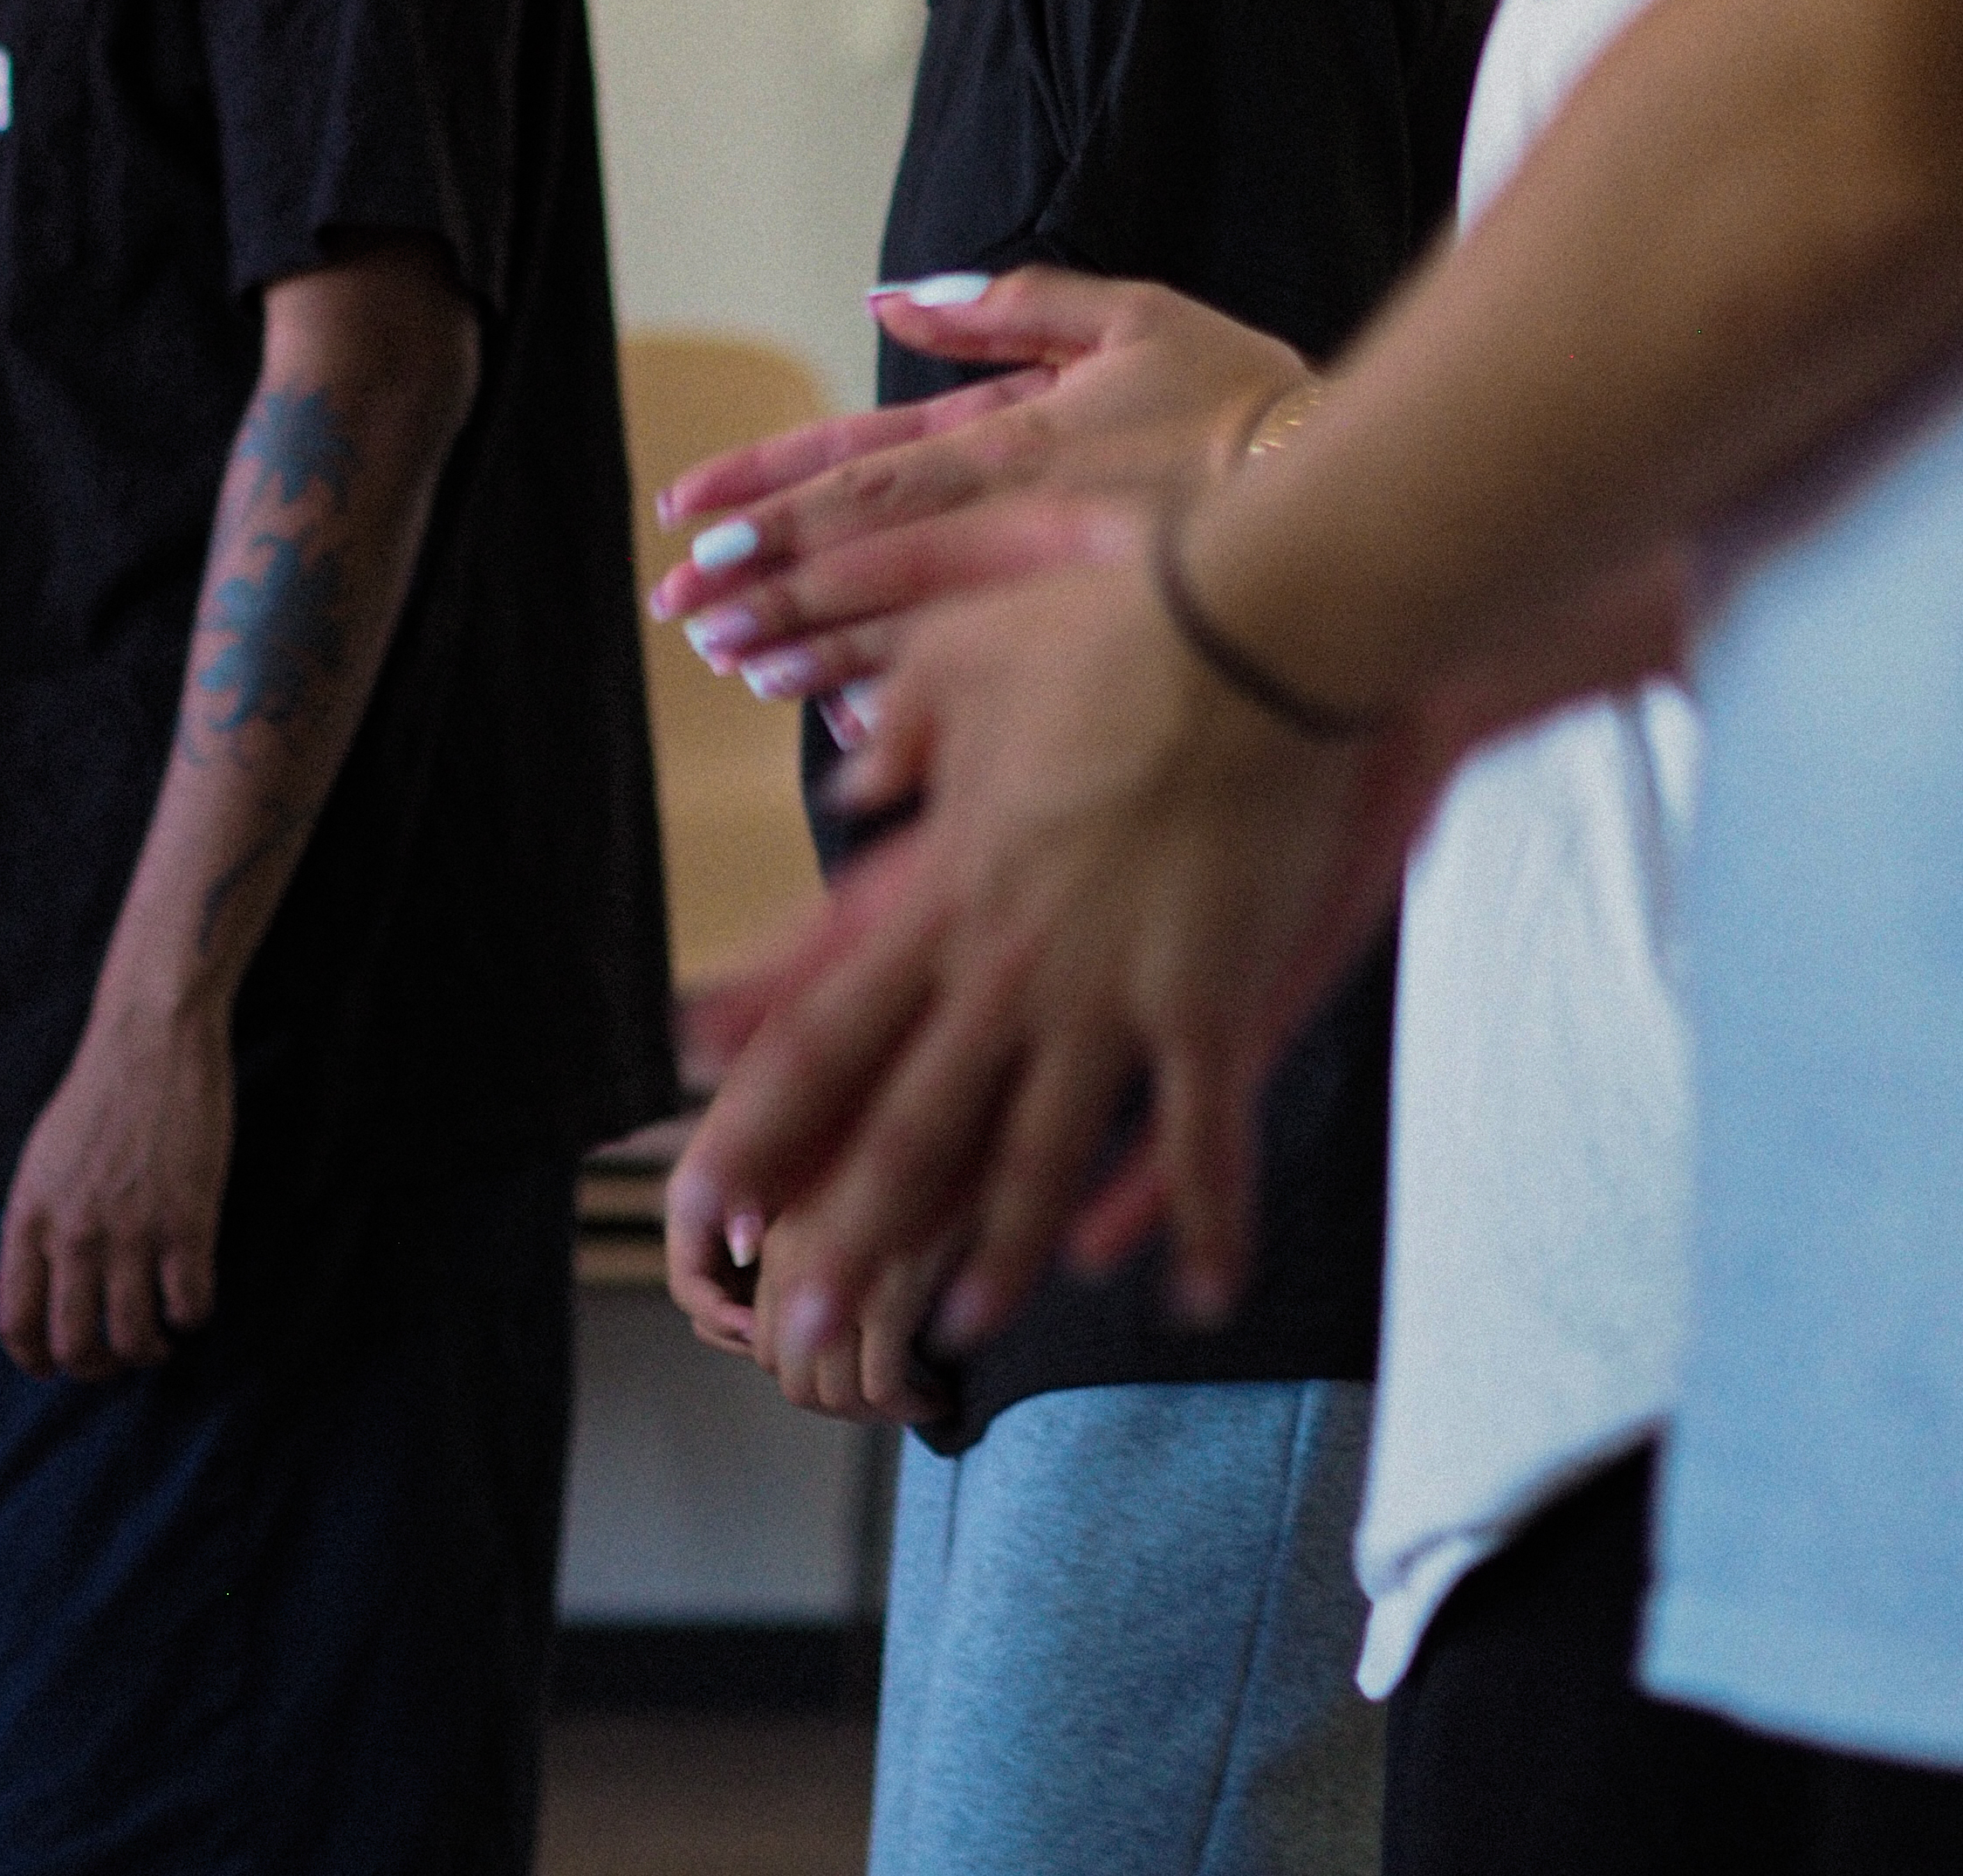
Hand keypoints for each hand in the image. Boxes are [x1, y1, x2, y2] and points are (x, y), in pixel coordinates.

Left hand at [0, 990, 235, 1378]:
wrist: (151, 1038)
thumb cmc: (99, 1094)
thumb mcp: (42, 1159)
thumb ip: (40, 1223)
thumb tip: (48, 1287)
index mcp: (30, 1216)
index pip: (16, 1322)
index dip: (35, 1361)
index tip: (53, 1368)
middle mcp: (74, 1232)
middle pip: (75, 1345)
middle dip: (96, 1369)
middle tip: (116, 1359)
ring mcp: (132, 1229)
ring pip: (134, 1337)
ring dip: (148, 1351)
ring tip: (159, 1339)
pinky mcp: (188, 1220)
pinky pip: (190, 1304)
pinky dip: (192, 1318)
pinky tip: (192, 1302)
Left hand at [649, 269, 1306, 698]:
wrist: (1356, 497)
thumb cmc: (1251, 402)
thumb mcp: (1135, 317)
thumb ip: (1011, 308)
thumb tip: (894, 296)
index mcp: (1012, 434)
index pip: (860, 462)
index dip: (769, 494)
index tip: (693, 519)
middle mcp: (1016, 515)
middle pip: (859, 548)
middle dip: (763, 579)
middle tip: (682, 609)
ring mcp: (1050, 593)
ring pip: (903, 622)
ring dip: (811, 643)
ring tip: (737, 663)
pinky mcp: (1087, 650)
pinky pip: (983, 684)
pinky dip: (909, 702)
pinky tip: (848, 723)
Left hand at [668, 532, 1439, 1367]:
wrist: (1256, 632)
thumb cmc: (1115, 626)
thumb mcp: (965, 656)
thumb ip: (897, 733)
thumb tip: (849, 790)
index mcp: (945, 883)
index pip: (825, 1026)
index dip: (760, 1121)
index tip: (706, 1190)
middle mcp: (1010, 957)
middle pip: (909, 1125)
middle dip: (847, 1239)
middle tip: (795, 1336)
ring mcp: (1112, 988)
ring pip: (1037, 1156)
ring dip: (998, 1255)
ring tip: (960, 1327)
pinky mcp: (1215, 1001)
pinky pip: (1199, 1144)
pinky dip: (1195, 1228)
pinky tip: (1192, 1301)